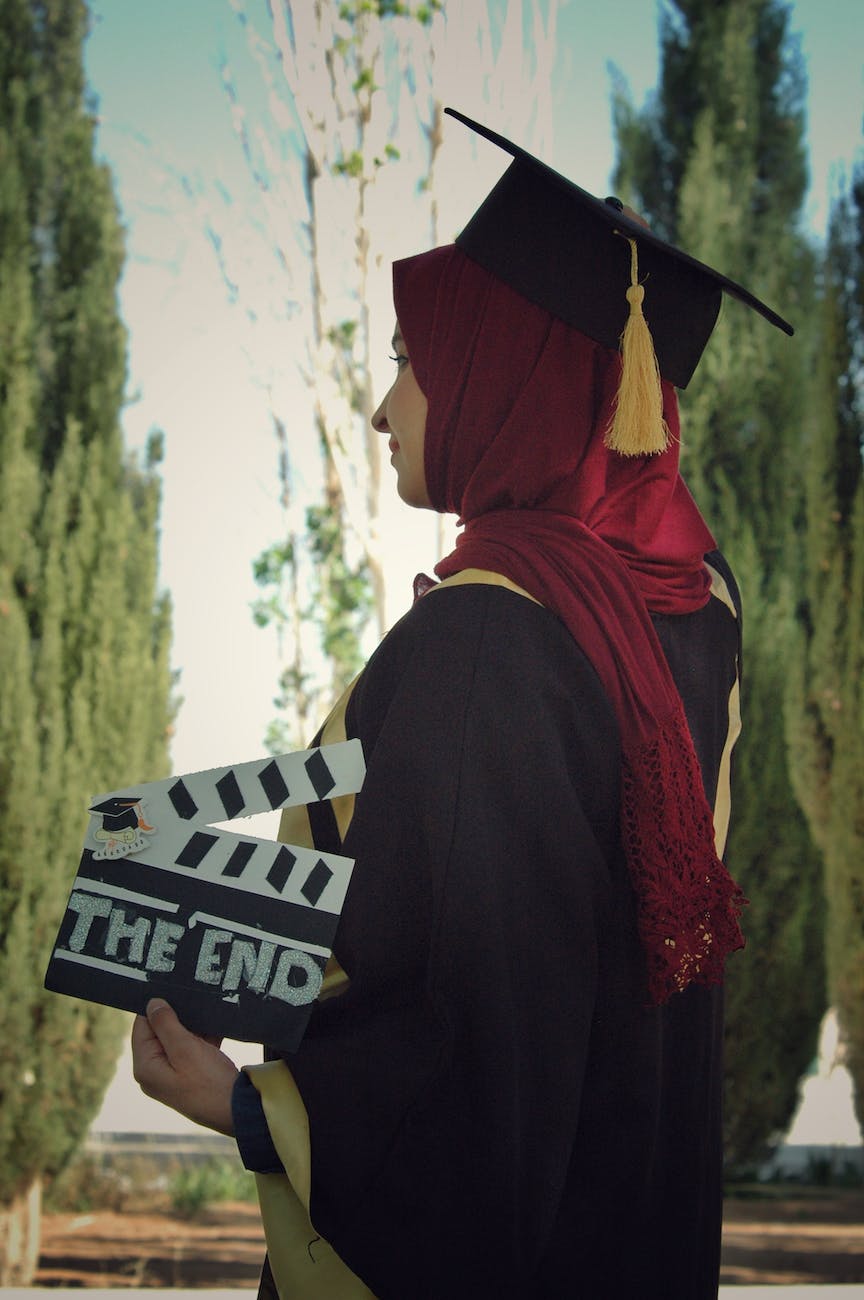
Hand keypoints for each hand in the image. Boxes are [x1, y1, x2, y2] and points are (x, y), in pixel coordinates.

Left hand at [131, 998, 238, 1135]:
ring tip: (208, 1011)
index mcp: (146, 1067)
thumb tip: (152, 1003)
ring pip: (179, 1038)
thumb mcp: (185, 1048)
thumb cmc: (209, 1081)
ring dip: (194, 1026)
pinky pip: (193, 1048)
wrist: (238, 1110)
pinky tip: (218, 1026)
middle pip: (160, 1032)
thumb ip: (166, 1024)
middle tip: (194, 999)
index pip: (142, 1026)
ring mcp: (174, 1073)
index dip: (156, 1008)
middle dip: (179, 1016)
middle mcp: (156, 1071)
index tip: (173, 990)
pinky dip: (204, 1037)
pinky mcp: (192, 1074)